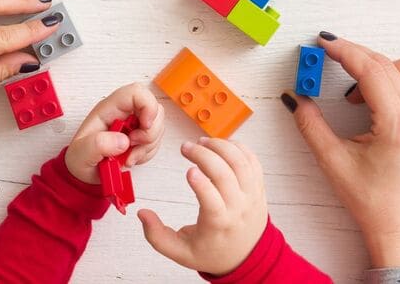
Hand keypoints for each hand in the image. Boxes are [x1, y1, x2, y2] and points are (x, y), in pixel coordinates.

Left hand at [64, 83, 164, 183]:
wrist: (85, 171)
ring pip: (157, 126)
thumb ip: (99, 144)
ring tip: (127, 157)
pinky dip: (146, 154)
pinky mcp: (141, 136)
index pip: (136, 92)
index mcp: (110, 108)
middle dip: (150, 132)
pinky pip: (155, 142)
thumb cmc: (81, 157)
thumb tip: (123, 141)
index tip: (145, 126)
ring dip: (147, 146)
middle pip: (154, 108)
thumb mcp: (82, 153)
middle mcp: (125, 112)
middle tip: (133, 146)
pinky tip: (131, 158)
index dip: (148, 106)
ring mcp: (134, 124)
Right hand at [138, 137, 266, 276]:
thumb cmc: (213, 251)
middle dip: (204, 155)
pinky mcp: (257, 186)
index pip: (213, 202)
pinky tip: (220, 145)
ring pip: (240, 163)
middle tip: (186, 148)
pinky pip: (252, 160)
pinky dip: (236, 147)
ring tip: (202, 142)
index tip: (189, 170)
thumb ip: (157, 235)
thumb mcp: (181, 251)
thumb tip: (142, 213)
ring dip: (220, 146)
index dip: (201, 184)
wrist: (248, 257)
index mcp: (219, 224)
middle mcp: (238, 208)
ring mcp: (251, 195)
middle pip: (225, 175)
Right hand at [282, 33, 399, 267]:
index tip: (324, 42)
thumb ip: (309, 123)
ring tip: (352, 92)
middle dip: (353, 55)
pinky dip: (391, 82)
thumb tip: (294, 97)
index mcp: (398, 124)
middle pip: (385, 63)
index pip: (370, 70)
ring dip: (376, 68)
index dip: (343, 51)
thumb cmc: (372, 200)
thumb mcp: (332, 160)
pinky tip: (371, 102)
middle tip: (327, 57)